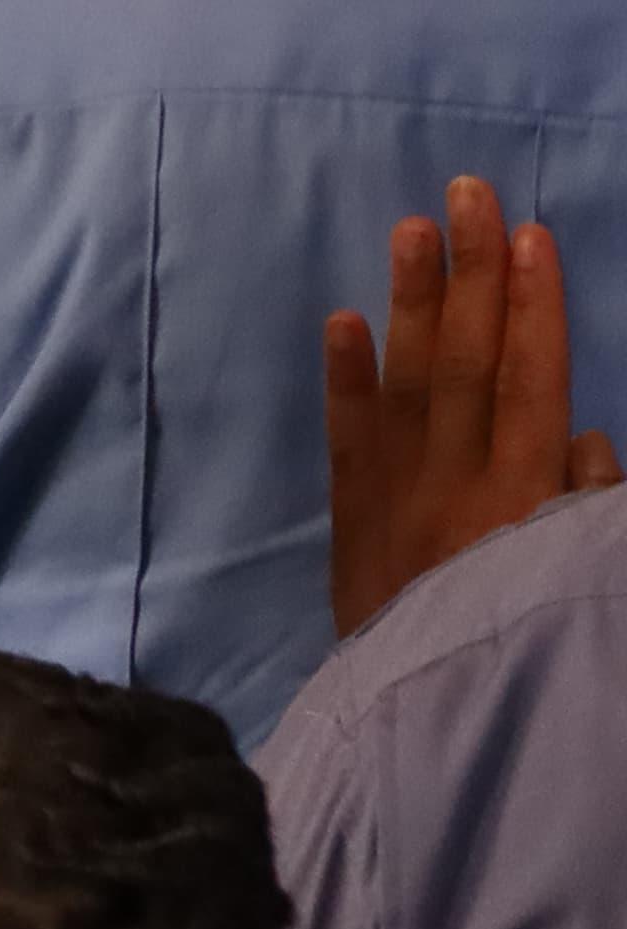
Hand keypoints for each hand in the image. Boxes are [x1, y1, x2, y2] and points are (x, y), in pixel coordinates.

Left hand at [325, 176, 619, 637]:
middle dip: (473, 275)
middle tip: (467, 192)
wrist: (432, 736)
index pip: (534, 382)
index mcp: (528, 499)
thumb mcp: (579, 587)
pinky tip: (339, 321)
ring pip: (406, 383)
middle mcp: (460, 485)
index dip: (535, 306)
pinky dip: (343, 381)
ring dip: (411, 304)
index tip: (530, 235)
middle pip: (469, 362)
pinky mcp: (352, 525)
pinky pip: (347, 443)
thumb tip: (590, 438)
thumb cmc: (527, 656)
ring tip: (411, 230)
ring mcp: (398, 499)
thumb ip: (590, 512)